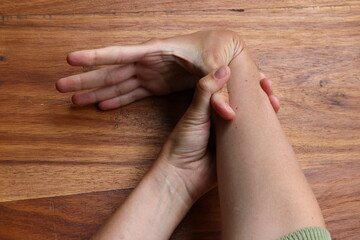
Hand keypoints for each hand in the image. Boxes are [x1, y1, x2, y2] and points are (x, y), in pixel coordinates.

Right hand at [56, 30, 279, 118]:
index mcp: (157, 51)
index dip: (95, 56)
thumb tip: (228, 114)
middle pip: (110, 70)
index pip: (120, 53)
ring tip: (73, 99)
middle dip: (86, 79)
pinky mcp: (156, 83)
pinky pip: (132, 91)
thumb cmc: (218, 51)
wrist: (223, 50)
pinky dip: (117, 98)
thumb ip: (218, 90)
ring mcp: (151, 73)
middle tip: (60, 86)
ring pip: (117, 82)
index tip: (71, 59)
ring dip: (95, 90)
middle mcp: (149, 62)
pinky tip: (102, 105)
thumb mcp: (216, 67)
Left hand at [155, 66, 278, 200]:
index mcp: (210, 107)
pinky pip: (253, 138)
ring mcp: (231, 134)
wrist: (182, 176)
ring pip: (251, 119)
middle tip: (269, 88)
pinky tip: (273, 124)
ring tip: (274, 103)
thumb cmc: (182, 144)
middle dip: (258, 94)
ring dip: (264, 110)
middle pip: (244, 102)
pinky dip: (264, 131)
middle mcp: (222, 118)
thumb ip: (206, 92)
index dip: (243, 81)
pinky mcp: (238, 149)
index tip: (255, 74)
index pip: (230, 89)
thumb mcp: (194, 114)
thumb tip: (224, 68)